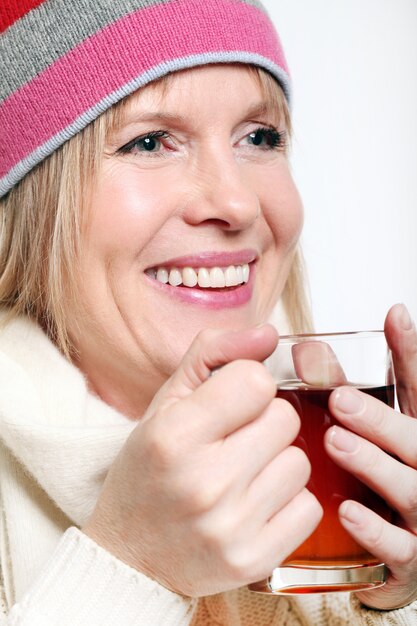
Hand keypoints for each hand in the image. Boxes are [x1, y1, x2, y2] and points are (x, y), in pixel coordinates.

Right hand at [83, 325, 321, 596]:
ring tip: (242, 477)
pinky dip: (287, 503)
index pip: (256, 381)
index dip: (246, 386)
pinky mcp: (253, 561)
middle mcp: (203, 482)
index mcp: (174, 435)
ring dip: (276, 463)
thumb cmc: (149, 473)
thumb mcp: (165, 404)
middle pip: (284, 418)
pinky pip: (308, 507)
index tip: (228, 404)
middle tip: (233, 442)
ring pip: (300, 462)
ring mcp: (230, 526)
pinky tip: (254, 507)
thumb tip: (269, 335)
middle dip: (264, 423)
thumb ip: (212, 354)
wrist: (132, 558)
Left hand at [324, 303, 416, 609]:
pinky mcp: (413, 560)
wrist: (408, 555)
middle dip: (381, 419)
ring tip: (337, 441)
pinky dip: (375, 531)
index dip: (410, 353)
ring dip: (373, 464)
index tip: (394, 316)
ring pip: (409, 489)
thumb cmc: (386, 486)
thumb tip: (308, 350)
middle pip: (416, 440)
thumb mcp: (378, 437)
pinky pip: (400, 549)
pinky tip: (346, 511)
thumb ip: (352, 398)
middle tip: (341, 400)